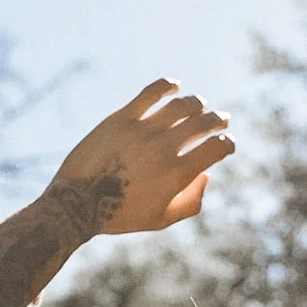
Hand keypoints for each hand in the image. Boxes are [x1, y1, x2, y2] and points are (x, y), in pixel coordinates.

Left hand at [44, 78, 234, 240]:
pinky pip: (150, 94)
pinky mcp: (121, 119)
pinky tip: (175, 86)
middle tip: (222, 119)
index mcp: (177, 174)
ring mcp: (142, 131)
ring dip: (197, 103)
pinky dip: (167, 86)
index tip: (227, 144)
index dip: (228, 144)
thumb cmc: (121, 215)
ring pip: (181, 106)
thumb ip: (192, 202)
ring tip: (201, 105)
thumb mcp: (162, 220)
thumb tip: (206, 176)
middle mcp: (164, 149)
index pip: (217, 149)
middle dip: (218, 120)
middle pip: (203, 123)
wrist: (77, 203)